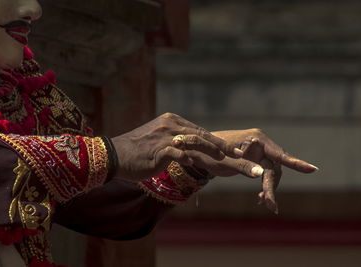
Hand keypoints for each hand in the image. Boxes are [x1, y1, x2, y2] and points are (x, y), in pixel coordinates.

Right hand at [110, 113, 259, 181]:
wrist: (114, 156)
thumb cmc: (136, 152)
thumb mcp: (157, 142)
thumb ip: (174, 142)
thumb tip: (187, 150)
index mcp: (172, 121)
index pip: (200, 132)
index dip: (219, 143)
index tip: (235, 151)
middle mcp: (172, 125)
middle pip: (205, 136)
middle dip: (228, 149)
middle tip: (247, 158)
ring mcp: (167, 136)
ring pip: (200, 144)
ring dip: (221, 155)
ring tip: (238, 163)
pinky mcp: (161, 149)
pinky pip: (183, 154)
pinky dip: (197, 160)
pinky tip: (212, 168)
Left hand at [194, 129, 316, 213]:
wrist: (198, 150)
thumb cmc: (209, 153)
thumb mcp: (226, 162)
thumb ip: (244, 167)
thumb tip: (262, 174)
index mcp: (256, 138)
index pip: (279, 154)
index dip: (296, 163)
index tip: (312, 170)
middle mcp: (260, 142)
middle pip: (275, 167)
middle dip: (272, 186)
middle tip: (271, 206)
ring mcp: (258, 150)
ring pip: (271, 171)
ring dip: (269, 188)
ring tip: (265, 204)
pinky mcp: (255, 157)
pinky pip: (265, 172)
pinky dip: (264, 185)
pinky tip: (261, 198)